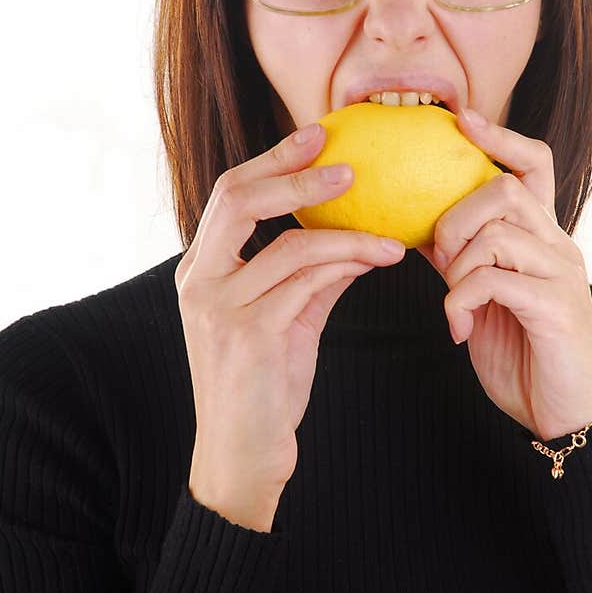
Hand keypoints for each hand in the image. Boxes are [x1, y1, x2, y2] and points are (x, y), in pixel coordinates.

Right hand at [175, 123, 404, 527]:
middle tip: (348, 165)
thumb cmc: (263, 389)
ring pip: (290, 246)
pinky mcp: (248, 334)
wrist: (241, 457)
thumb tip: (356, 238)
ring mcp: (219, 307)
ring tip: (392, 235)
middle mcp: (199, 281)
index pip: (231, 195)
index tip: (315, 136)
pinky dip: (347, 265)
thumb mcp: (287, 321)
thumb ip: (312, 276)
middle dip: (295, 173)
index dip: (272, 160)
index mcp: (201, 270)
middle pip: (240, 199)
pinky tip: (379, 261)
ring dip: (349, 235)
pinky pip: (306, 282)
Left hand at [417, 108, 591, 443]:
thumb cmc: (525, 358)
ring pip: (498, 230)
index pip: (534, 164)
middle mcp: (559, 247)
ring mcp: (561, 276)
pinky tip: (457, 330)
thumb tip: (419, 228)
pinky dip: (461, 300)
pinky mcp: (555, 309)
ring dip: (458, 264)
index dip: (500, 137)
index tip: (461, 120)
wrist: (567, 418)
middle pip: (506, 188)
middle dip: (456, 216)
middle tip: (440, 260)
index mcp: (543, 238)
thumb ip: (463, 260)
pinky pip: (495, 280)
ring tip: (452, 302)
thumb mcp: (484, 300)